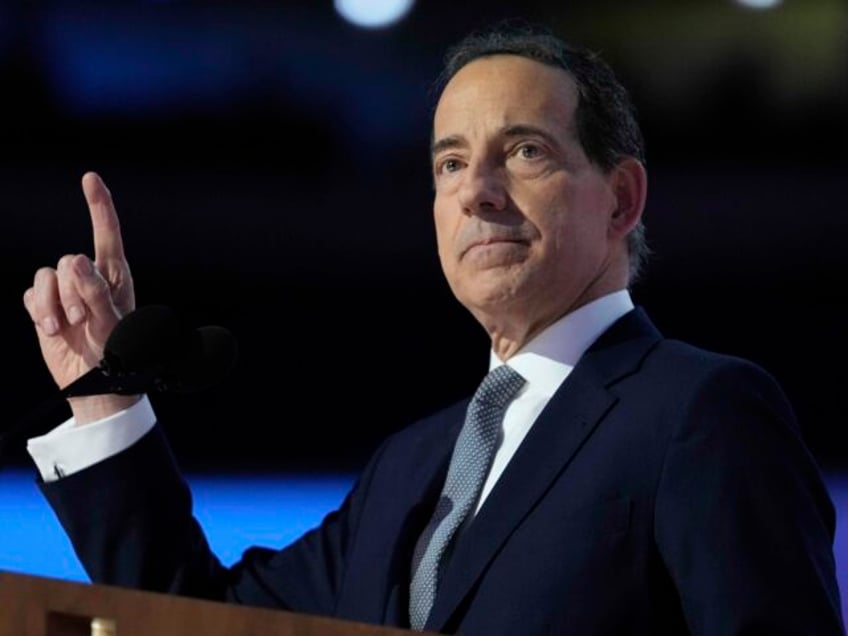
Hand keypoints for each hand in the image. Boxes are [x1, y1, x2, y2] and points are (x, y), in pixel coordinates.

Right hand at [22, 172, 137, 422]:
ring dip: (50, 302)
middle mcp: (90, 279)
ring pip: (45, 276)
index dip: (99, 205)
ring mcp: (66, 292)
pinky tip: (51, 330)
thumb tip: (75, 259)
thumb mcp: (113, 325)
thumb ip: (96, 292)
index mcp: (115, 277)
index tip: (90, 177)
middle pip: (67, 261)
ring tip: (61, 328)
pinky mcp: (45, 307)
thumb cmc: (117, 355)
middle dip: (69, 290)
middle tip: (80, 318)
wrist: (96, 384)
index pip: (107, 234)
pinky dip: (38, 311)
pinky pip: (31, 294)